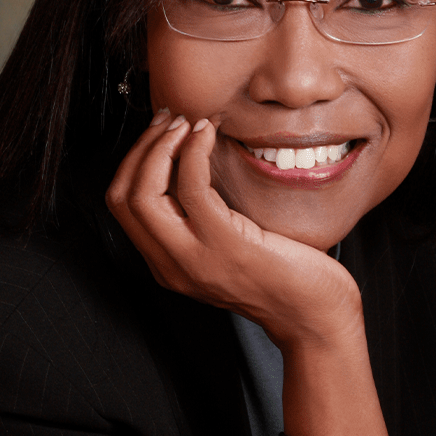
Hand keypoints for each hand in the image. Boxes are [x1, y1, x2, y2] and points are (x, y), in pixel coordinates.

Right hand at [106, 108, 392, 435]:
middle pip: (123, 197)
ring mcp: (195, 258)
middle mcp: (172, 264)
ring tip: (185, 123)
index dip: (133, 161)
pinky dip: (193, 152)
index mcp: (168, 263)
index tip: (159, 133)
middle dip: (141, 148)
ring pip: (145, 193)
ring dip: (162, 146)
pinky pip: (192, 188)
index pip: (122, 206)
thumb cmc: (282, 274)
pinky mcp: (226, 245)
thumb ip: (202, 219)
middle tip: (168, 120)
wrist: (313, 314)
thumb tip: (191, 164)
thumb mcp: (227, 246)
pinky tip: (208, 134)